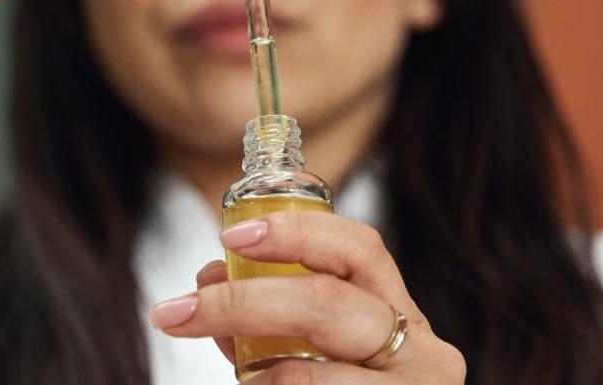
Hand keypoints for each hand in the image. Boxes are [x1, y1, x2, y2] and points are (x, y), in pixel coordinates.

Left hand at [150, 212, 466, 383]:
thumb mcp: (322, 351)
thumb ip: (272, 317)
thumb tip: (209, 279)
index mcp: (401, 313)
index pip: (360, 248)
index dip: (296, 232)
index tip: (230, 237)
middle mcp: (424, 352)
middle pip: (327, 304)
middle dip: (243, 301)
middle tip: (179, 311)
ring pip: (311, 374)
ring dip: (249, 370)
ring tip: (226, 369)